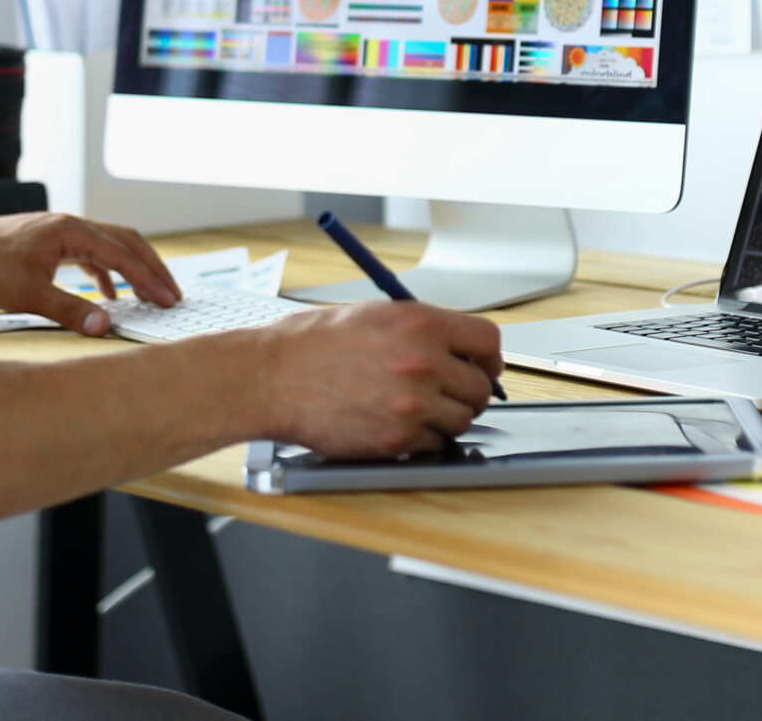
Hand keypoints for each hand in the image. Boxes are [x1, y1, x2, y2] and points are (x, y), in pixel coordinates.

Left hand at [0, 213, 182, 335]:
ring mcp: (60, 230)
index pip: (122, 255)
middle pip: (125, 241)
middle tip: (172, 294)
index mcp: (71, 232)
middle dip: (151, 268)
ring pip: (109, 245)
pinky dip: (106, 270)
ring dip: (131, 269)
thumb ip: (70, 310)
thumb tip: (105, 327)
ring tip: (149, 294)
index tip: (168, 299)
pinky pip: (90, 251)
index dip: (148, 279)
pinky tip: (107, 292)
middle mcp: (70, 225)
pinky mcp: (49, 240)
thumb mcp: (28, 296)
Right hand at [243, 302, 505, 457]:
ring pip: (461, 420)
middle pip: (480, 386)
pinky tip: (394, 423)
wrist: (272, 378)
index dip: (489, 358)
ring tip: (415, 408)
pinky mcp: (396, 439)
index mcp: (421, 323)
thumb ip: (421, 329)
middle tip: (448, 394)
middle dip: (467, 392)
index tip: (484, 367)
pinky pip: (432, 444)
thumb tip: (457, 346)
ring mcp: (412, 404)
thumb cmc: (311, 345)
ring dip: (445, 418)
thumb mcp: (374, 315)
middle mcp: (424, 362)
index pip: (487, 341)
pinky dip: (420, 439)